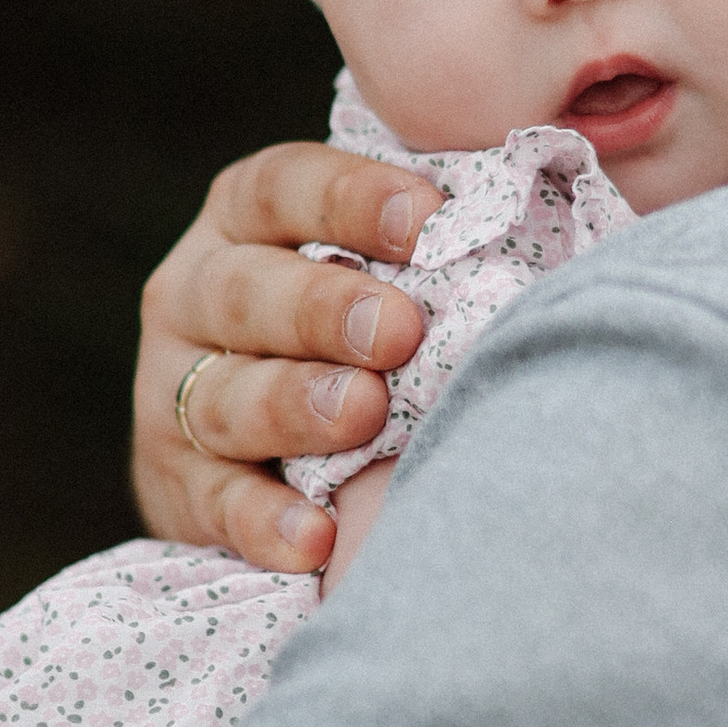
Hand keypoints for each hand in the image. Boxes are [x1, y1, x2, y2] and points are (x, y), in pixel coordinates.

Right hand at [132, 147, 441, 566]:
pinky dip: (262, 522)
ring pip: (224, 395)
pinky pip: (215, 503)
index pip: (283, 187)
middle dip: (324, 307)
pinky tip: (314, 539)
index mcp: (247, 218)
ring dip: (295, 404)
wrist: (264, 443)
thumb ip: (434, 234)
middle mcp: (198, 294)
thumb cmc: (365, 325)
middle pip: (247, 291)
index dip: (352, 197)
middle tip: (401, 329)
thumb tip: (552, 190)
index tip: (431, 218)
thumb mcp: (378, 262)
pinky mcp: (176, 483)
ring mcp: (175, 390)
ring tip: (362, 414)